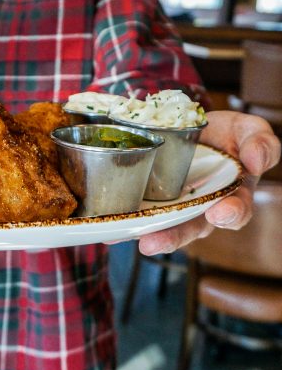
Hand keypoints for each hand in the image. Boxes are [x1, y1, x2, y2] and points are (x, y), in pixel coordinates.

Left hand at [138, 110, 280, 255]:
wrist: (194, 125)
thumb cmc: (228, 135)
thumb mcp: (249, 131)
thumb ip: (261, 144)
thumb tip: (256, 161)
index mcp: (233, 195)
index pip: (236, 212)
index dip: (230, 214)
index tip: (221, 212)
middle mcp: (203, 208)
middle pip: (190, 228)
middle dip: (172, 237)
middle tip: (153, 243)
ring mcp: (176, 206)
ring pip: (162, 226)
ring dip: (146, 235)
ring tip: (129, 240)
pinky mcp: (152, 199)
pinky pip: (140, 215)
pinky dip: (124, 224)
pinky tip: (109, 232)